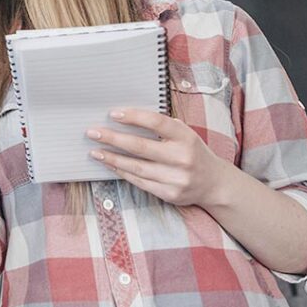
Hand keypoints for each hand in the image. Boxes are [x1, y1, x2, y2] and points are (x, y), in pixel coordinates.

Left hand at [87, 109, 231, 206]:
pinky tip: (109, 164)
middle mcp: (182, 157)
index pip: (156, 123)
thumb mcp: (184, 135)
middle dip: (113, 138)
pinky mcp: (169, 194)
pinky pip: (138, 181)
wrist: (214, 183)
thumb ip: (161, 127)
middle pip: (140, 147)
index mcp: (186, 137)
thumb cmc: (191, 152)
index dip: (134, 117)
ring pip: (136, 167)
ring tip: (94, 150)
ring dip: (111, 158)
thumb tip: (125, 117)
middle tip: (93, 132)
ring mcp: (176, 178)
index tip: (113, 114)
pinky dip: (121, 171)